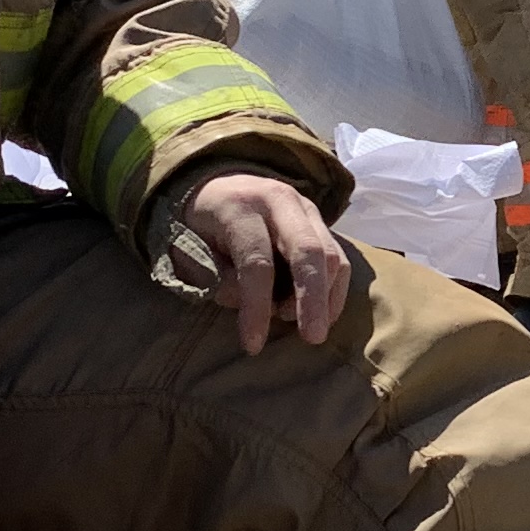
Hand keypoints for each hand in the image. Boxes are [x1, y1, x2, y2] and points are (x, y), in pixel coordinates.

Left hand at [176, 169, 351, 353]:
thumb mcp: (189, 253)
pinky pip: (340, 257)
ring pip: (332, 254)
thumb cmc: (197, 227)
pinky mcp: (319, 220)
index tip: (253, 345)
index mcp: (239, 207)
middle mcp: (279, 200)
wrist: (214, 185)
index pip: (256, 261)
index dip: (256, 306)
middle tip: (313, 338)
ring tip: (302, 325)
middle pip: (308, 250)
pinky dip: (334, 290)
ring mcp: (305, 207)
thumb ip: (218, 280)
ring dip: (324, 297)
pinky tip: (320, 313)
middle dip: (312, 299)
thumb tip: (254, 307)